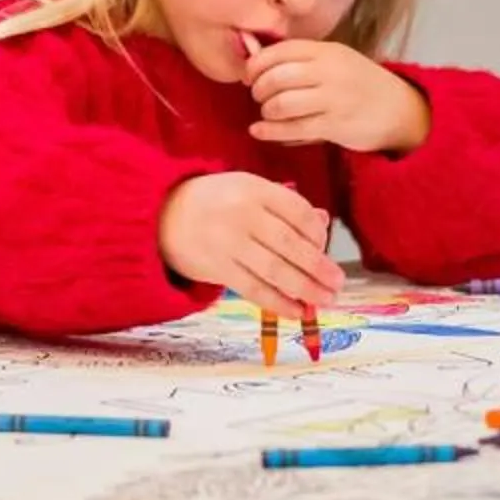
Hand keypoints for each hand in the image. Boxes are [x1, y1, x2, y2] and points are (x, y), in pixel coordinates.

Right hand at [159, 172, 342, 317]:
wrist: (161, 214)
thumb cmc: (213, 201)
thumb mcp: (247, 189)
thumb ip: (284, 204)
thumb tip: (323, 222)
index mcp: (253, 188)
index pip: (298, 212)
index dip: (319, 233)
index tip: (326, 248)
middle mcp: (241, 214)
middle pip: (291, 245)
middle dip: (319, 267)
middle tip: (338, 282)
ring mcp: (227, 242)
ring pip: (276, 271)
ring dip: (306, 289)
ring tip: (326, 299)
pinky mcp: (217, 267)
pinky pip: (254, 289)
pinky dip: (279, 303)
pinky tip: (298, 310)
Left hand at [244, 40, 428, 153]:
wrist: (401, 110)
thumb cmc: (359, 84)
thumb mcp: (333, 62)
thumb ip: (298, 60)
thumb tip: (250, 52)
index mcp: (327, 51)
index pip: (279, 51)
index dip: (256, 64)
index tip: (249, 76)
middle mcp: (330, 72)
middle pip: (276, 77)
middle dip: (258, 89)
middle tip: (258, 96)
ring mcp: (334, 99)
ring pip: (282, 104)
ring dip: (267, 111)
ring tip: (268, 113)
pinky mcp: (336, 125)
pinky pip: (294, 128)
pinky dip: (270, 131)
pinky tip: (259, 131)